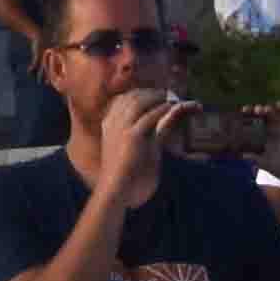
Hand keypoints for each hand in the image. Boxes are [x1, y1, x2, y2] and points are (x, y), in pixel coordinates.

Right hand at [91, 84, 176, 204]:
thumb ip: (144, 133)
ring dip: (156, 97)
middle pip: (132, 97)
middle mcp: (113, 122)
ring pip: (139, 102)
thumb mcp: (133, 147)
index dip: (140, 93)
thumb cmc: (125, 171)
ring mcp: (120, 128)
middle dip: (150, 93)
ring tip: (169, 98)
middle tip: (165, 94)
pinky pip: (149, 116)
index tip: (154, 94)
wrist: (115, 187)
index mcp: (109, 123)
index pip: (123, 99)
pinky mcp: (131, 137)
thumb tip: (161, 122)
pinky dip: (161, 109)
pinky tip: (170, 107)